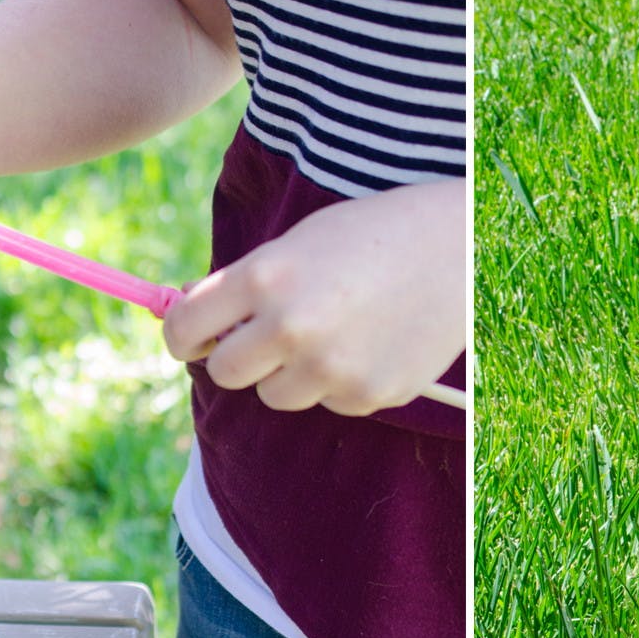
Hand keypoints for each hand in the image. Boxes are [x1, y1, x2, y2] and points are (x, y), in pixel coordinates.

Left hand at [161, 179, 465, 414]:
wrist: (457, 249)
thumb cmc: (372, 236)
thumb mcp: (298, 244)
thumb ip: (246, 283)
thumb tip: (192, 316)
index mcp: (264, 276)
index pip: (186, 328)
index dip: (181, 336)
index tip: (192, 340)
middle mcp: (290, 326)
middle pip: (224, 372)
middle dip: (234, 357)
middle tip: (260, 340)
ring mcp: (329, 367)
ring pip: (274, 394)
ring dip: (288, 372)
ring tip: (330, 333)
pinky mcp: (366, 395)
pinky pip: (326, 401)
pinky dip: (338, 380)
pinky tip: (369, 342)